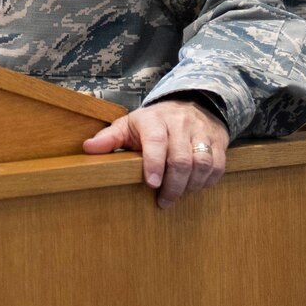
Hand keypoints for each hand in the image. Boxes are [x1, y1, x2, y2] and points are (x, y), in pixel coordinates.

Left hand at [81, 98, 227, 209]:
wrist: (190, 104)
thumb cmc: (154, 122)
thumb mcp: (129, 125)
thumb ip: (110, 138)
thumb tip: (88, 148)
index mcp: (154, 120)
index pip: (156, 141)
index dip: (154, 163)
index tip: (152, 184)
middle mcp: (180, 124)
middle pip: (180, 159)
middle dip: (173, 185)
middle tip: (163, 201)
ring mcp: (201, 132)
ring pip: (202, 164)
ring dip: (190, 186)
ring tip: (177, 195)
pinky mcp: (218, 142)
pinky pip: (217, 167)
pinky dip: (207, 182)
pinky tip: (194, 187)